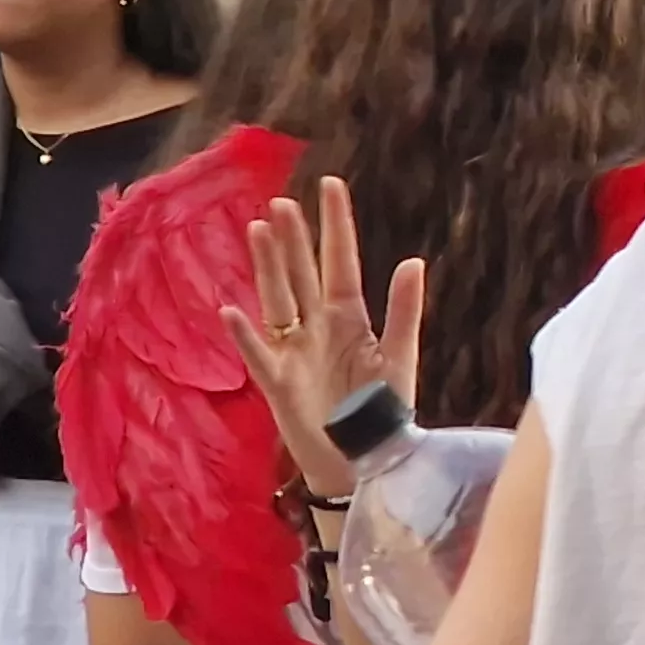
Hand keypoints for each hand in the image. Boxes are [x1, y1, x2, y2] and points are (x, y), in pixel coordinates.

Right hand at [223, 177, 425, 497]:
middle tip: (281, 201)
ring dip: (267, 266)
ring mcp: (294, 350)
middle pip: (300, 273)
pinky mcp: (277, 381)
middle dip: (292, 238)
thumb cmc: (382, 410)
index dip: (335, 226)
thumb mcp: (399, 357)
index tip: (331, 185)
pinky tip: (231, 310)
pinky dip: (246, 334)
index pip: (339, 262)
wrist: (364, 460)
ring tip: (258, 229)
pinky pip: (258, 352)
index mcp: (350, 317)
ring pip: (276, 298)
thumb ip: (404, 310)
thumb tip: (412, 260)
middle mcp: (317, 327)